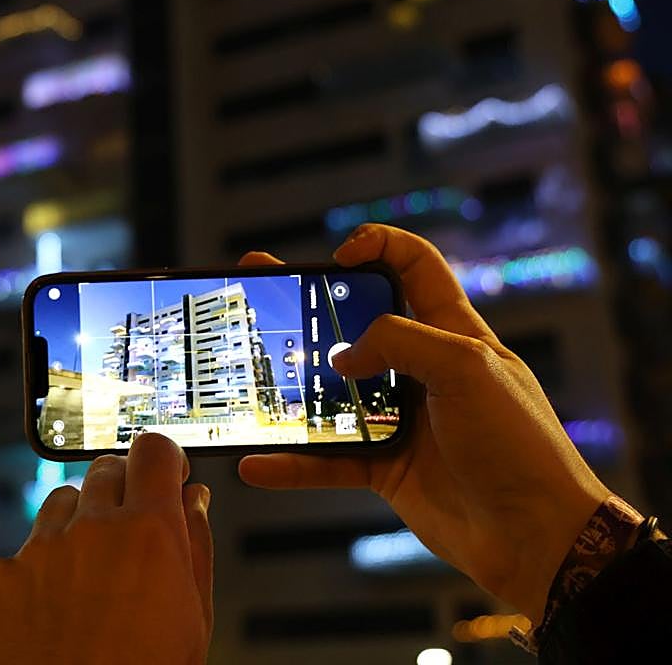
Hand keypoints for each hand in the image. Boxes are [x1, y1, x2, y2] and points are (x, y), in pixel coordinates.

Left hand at [0, 433, 212, 664]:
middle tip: (129, 536)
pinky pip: (21, 552)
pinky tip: (50, 615)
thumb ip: (195, 547)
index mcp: (149, 533)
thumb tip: (193, 499)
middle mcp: (91, 529)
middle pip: (105, 469)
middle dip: (121, 492)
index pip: (154, 450)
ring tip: (90, 582)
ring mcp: (37, 550)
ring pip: (61, 504)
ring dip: (77, 525)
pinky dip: (36, 573)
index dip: (162, 459)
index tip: (164, 472)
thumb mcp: (194, 621)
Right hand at [238, 224, 608, 623]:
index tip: (338, 258)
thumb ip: (401, 341)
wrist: (537, 537)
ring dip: (289, 387)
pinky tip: (258, 461)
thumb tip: (345, 356)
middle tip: (261, 282)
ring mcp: (401, 419)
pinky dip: (293, 463)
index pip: (414, 267)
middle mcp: (422, 370)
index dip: (378, 247)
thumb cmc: (519, 444)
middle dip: (307, 302)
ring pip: (332, 393)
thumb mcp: (467, 367)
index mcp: (453, 333)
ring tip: (247, 373)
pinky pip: (328, 459)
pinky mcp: (386, 467)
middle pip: (356, 322)